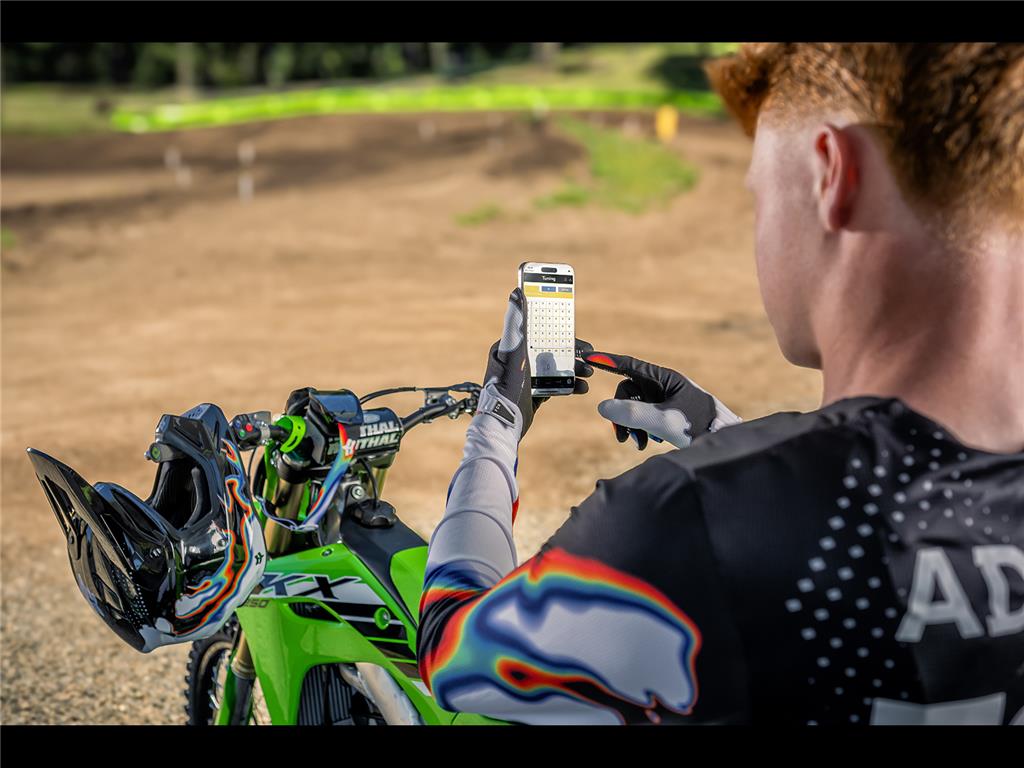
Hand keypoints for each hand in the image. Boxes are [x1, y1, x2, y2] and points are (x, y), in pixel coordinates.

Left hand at [480, 288, 592, 440]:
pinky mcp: (532, 393)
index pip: (537, 331)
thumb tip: (517, 292)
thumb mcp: (514, 354)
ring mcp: (525, 378)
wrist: (503, 427)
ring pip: (554, 366)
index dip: (558, 329)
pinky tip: (582, 387)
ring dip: (573, 368)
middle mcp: (516, 360)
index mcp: (509, 347)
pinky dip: (568, 385)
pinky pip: (554, 384)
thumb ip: (517, 324)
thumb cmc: (506, 389)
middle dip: (571, 351)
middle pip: (549, 349)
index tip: (577, 331)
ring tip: (588, 373)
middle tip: (590, 354)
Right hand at [577, 344, 741, 448]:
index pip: (630, 366)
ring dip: (631, 425)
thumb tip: (602, 407)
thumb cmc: (699, 427)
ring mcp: (666, 400)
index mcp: (666, 378)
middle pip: (628, 392)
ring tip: (638, 444)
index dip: (608, 361)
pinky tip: (648, 442)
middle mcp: (664, 386)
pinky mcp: (668, 414)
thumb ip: (632, 413)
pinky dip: (641, 429)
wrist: (725, 444)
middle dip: (621, 414)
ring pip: (634, 407)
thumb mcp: (663, 421)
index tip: (588, 356)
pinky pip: (644, 417)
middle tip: (623, 438)